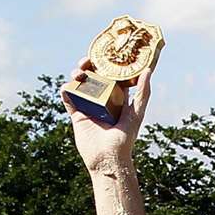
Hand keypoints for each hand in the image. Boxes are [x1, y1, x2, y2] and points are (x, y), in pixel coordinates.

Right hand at [62, 58, 150, 172]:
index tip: (105, 55)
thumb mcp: (136, 113)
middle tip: (88, 61)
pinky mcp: (76, 114)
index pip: (110, 75)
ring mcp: (88, 106)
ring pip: (79, 84)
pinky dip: (66, 90)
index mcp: (116, 98)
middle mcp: (101, 100)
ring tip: (80, 73)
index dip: (106, 64)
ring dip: (77, 75)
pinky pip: (68, 98)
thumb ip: (142, 93)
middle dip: (89, 65)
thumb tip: (148, 71)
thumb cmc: (125, 139)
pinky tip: (68, 86)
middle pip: (93, 76)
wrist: (109, 159)